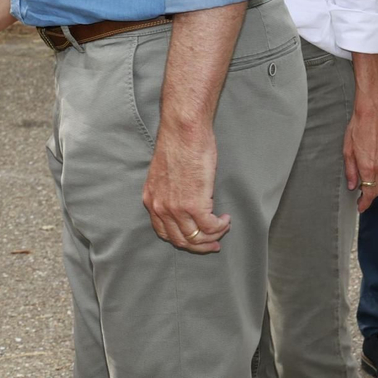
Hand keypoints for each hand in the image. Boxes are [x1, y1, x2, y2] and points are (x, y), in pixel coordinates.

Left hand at [142, 125, 229, 253]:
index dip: (183, 239)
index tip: (196, 238)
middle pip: (180, 240)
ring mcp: (176, 209)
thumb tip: (184, 201)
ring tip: (222, 228)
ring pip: (196, 238)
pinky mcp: (194, 205)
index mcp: (151, 199)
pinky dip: (220, 227)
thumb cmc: (178, 146)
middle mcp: (160, 207)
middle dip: (199, 245)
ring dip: (213, 237)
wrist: (183, 132)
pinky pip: (210, 228)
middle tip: (214, 243)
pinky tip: (226, 218)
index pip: (164, 232)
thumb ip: (169, 191)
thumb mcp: (164, 174)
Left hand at [344, 97, 377, 212]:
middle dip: (370, 195)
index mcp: (369, 167)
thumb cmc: (357, 129)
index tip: (361, 207)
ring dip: (377, 185)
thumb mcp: (347, 151)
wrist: (372, 114)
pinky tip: (375, 171)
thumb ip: (350, 170)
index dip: (365, 203)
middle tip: (361, 198)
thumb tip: (352, 186)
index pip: (369, 193)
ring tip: (366, 183)